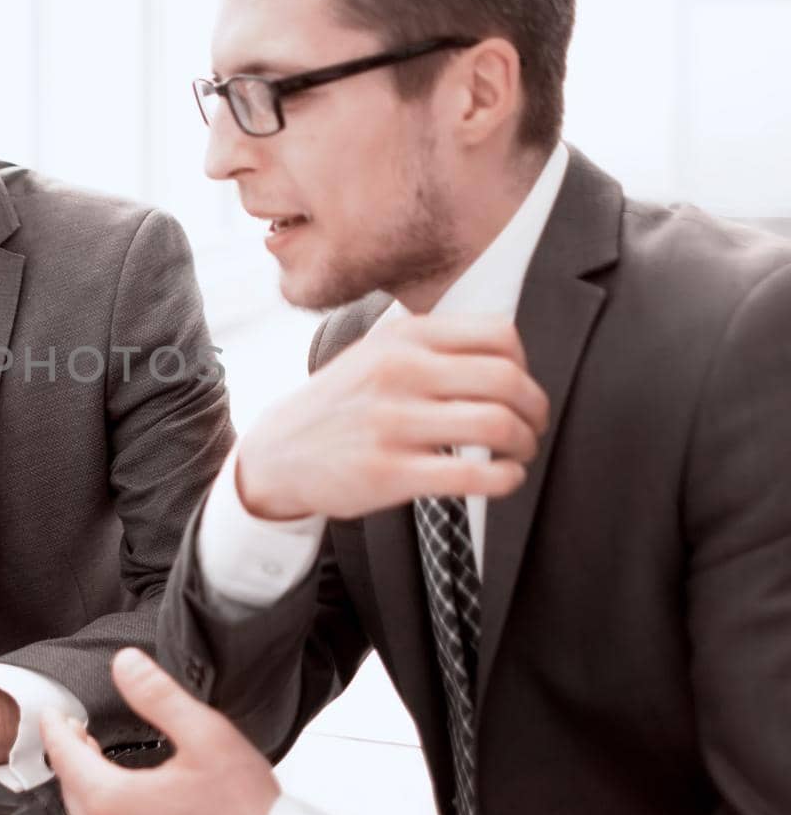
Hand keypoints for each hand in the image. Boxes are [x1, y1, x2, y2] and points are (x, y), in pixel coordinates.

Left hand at [41, 648, 277, 814]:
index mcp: (113, 803)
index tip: (53, 714)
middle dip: (71, 757)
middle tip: (78, 733)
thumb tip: (126, 665)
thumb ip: (157, 695)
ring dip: (87, 789)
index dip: (56, 728)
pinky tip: (127, 807)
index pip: (65, 756)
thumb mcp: (204, 734)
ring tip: (98, 764)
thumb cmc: (246, 811)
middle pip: (71, 790)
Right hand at [236, 313, 549, 520]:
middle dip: (536, 409)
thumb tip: (508, 356)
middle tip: (533, 425)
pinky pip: (473, 474)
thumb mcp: (374, 354)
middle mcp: (397, 372)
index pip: (499, 335)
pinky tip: (505, 478)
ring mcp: (391, 422)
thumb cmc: (340, 406)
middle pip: (506, 380)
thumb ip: (431, 346)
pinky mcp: (389, 471)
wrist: (278, 453)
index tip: (519, 387)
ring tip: (519, 452)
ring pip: (496, 425)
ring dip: (525, 443)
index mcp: (401, 337)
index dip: (525, 365)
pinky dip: (506, 478)